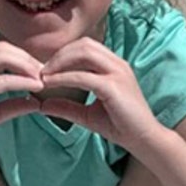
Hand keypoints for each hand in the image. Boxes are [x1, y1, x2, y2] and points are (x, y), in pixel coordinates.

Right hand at [0, 43, 45, 150]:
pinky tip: (36, 88)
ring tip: (42, 79)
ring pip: (4, 56)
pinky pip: (3, 80)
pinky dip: (22, 82)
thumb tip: (36, 103)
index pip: (3, 50)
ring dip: (27, 66)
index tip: (41, 72)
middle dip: (28, 58)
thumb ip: (12, 106)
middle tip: (46, 74)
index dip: (24, 58)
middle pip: (5, 48)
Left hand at [34, 38, 159, 147]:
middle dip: (59, 54)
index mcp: (114, 66)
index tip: (46, 69)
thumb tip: (41, 106)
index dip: (64, 54)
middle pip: (83, 45)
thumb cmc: (121, 126)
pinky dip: (63, 78)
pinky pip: (83, 76)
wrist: (144, 140)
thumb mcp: (88, 115)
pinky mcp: (113, 86)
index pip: (86, 47)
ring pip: (83, 53)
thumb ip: (67, 108)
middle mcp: (117, 64)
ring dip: (59, 62)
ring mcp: (117, 73)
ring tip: (44, 75)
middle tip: (41, 70)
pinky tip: (50, 84)